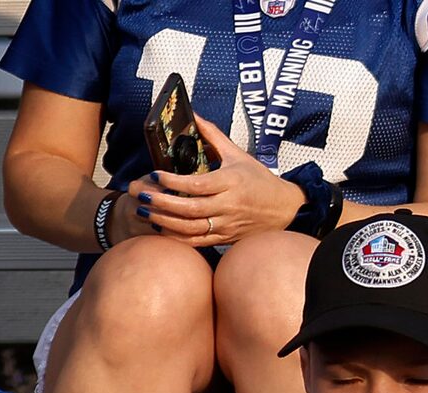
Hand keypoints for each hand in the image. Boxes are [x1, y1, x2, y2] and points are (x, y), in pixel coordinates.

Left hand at [134, 118, 307, 247]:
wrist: (285, 209)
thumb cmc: (261, 181)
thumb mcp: (239, 155)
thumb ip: (213, 136)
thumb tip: (194, 115)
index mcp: (231, 182)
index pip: (197, 184)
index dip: (173, 182)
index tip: (155, 175)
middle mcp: (229, 205)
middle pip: (190, 208)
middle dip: (162, 202)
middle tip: (142, 194)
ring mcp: (227, 224)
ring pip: (191, 227)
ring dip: (165, 221)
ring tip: (145, 211)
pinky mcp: (226, 237)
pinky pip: (198, 241)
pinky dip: (178, 237)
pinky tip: (162, 229)